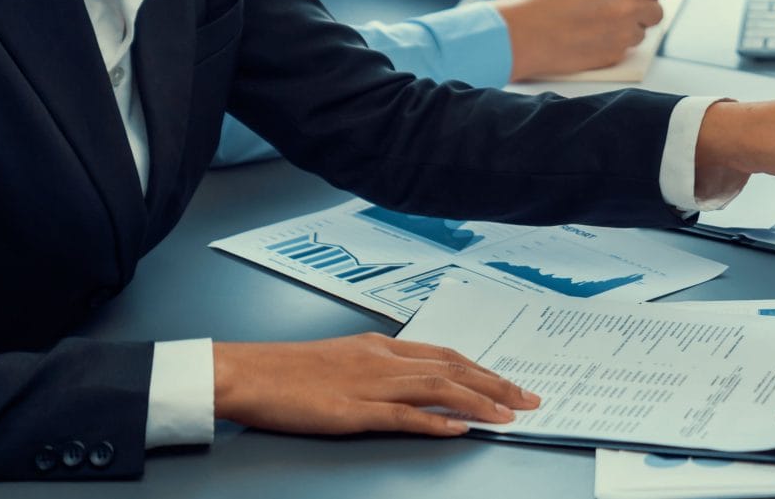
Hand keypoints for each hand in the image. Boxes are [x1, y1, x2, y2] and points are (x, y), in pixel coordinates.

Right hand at [213, 333, 540, 436]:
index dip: (483, 369)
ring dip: (479, 402)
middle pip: (454, 369)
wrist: (243, 373)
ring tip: (510, 415)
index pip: (446, 355)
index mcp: (380, 347)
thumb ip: (378, 367)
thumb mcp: (342, 359)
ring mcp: (368, 384)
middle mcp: (382, 360)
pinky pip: (402, 416)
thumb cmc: (285, 371)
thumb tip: (412, 382)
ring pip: (438, 388)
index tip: (510, 382)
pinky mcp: (352, 410)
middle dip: (497, 385)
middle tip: (530, 399)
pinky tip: (458, 428)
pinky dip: (434, 421)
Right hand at [493, 0, 666, 81]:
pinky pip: (624, 49)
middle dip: (645, 11)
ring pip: (641, 32)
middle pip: (657, 12)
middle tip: (626, 11)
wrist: (526, 33)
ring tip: (599, 24)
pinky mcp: (614, 55)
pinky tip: (590, 38)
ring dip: (628, 29)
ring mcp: (623, 32)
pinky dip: (613, 44)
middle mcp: (627, 4)